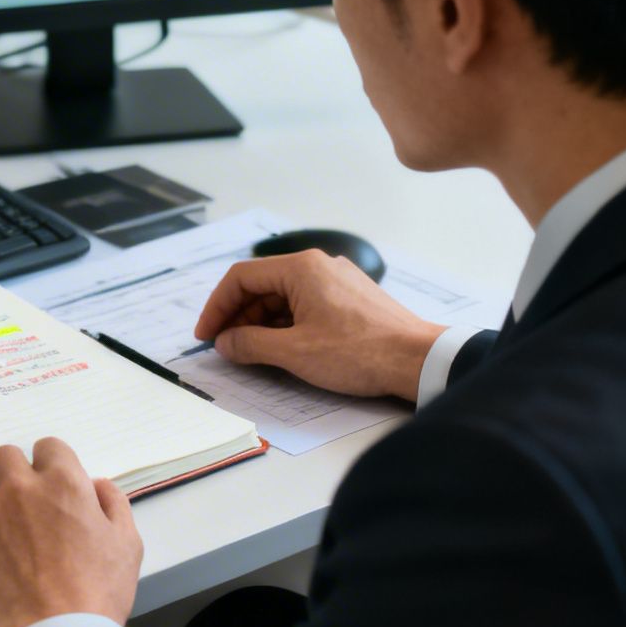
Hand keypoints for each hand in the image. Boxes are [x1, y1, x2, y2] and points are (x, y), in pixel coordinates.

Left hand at [0, 438, 142, 626]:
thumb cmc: (95, 595)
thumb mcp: (126, 546)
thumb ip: (114, 504)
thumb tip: (97, 484)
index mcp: (63, 484)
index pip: (48, 446)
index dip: (50, 465)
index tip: (48, 484)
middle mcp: (20, 488)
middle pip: (6, 456)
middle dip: (15, 472)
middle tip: (21, 501)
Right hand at [194, 251, 444, 400]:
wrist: (418, 360)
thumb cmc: (360, 352)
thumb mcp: (294, 352)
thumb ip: (250, 344)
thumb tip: (225, 342)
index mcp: (301, 268)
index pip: (241, 277)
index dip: (217, 307)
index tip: (206, 335)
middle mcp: (318, 266)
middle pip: (262, 286)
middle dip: (238, 317)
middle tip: (224, 347)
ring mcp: (337, 281)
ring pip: (284, 297)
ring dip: (261, 323)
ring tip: (250, 353)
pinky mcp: (350, 299)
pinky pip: (305, 305)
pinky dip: (286, 325)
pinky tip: (282, 349)